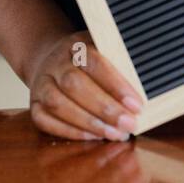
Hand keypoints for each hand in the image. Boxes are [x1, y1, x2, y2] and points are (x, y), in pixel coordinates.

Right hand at [28, 29, 143, 141]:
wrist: (52, 57)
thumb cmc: (88, 58)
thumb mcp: (105, 49)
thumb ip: (122, 64)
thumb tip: (149, 83)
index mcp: (76, 45)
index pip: (95, 62)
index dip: (116, 85)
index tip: (137, 104)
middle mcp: (55, 63)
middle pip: (74, 85)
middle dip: (104, 108)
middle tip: (129, 124)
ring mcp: (41, 84)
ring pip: (58, 104)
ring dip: (89, 123)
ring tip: (115, 134)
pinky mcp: (34, 104)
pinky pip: (45, 121)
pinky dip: (70, 131)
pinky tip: (92, 137)